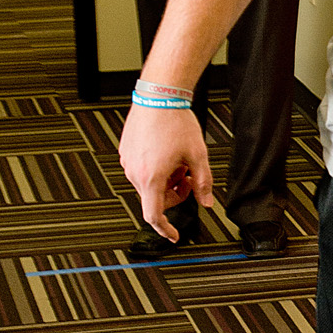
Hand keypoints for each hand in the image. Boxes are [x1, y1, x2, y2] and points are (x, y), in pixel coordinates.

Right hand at [118, 103, 214, 237]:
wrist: (158, 96)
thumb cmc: (175, 122)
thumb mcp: (198, 156)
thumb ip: (203, 183)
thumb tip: (207, 202)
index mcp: (151, 178)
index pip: (154, 216)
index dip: (165, 228)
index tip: (173, 235)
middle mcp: (135, 172)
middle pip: (155, 198)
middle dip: (174, 194)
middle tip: (188, 178)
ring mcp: (127, 161)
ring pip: (148, 184)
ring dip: (165, 180)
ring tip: (178, 160)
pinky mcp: (125, 151)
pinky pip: (141, 170)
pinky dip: (155, 170)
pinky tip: (166, 152)